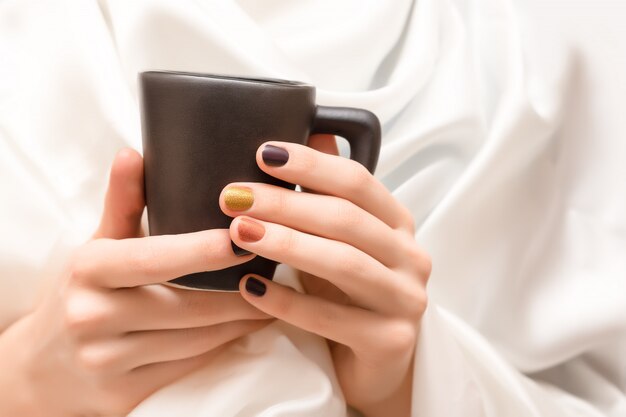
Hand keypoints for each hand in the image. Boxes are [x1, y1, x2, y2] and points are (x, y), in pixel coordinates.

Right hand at [0, 149, 272, 416]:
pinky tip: (245, 327)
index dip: (204, 251)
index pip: (156, 258)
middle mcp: (94, 317)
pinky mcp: (125, 394)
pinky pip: (189, 365)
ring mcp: (108, 360)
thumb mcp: (96, 246)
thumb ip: (122, 203)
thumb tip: (134, 154)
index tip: (246, 237)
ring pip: (197, 340)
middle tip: (278, 269)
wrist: (42, 366)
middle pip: (190, 306)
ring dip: (241, 319)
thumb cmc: (79, 293)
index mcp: (89, 270)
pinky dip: (223, 345)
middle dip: (241, 291)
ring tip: (272, 297)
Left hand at [219, 136, 430, 416]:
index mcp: (397, 224)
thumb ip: (330, 192)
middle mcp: (411, 257)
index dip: (311, 164)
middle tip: (233, 196)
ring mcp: (406, 300)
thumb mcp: (341, 241)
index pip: (357, 181)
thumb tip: (312, 133)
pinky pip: (332, 318)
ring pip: (343, 263)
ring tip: (239, 232)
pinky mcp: (391, 341)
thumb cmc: (350, 295)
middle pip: (346, 219)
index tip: (263, 152)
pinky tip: (249, 287)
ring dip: (286, 244)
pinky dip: (286, 301)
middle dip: (286, 203)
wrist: (377, 363)